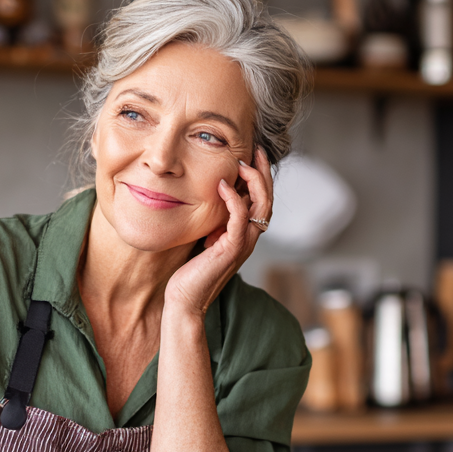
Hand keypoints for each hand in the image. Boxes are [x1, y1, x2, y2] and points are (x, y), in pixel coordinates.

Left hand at [164, 146, 272, 317]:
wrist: (185, 301)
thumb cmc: (191, 273)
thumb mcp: (205, 239)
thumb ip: (214, 222)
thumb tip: (209, 201)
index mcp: (244, 235)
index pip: (262, 201)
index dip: (261, 177)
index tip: (253, 155)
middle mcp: (249, 238)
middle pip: (267, 199)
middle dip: (264, 172)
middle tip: (257, 150)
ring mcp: (242, 244)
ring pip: (260, 206)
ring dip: (254, 181)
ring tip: (242, 162)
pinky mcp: (231, 248)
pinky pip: (239, 217)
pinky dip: (234, 199)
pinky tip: (222, 185)